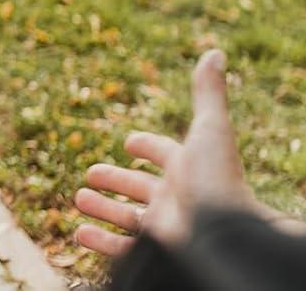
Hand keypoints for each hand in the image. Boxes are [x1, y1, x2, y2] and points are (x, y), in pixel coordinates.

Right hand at [74, 51, 261, 256]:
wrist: (227, 238)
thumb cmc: (218, 181)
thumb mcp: (210, 129)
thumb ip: (208, 93)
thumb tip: (216, 52)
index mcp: (189, 169)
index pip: (164, 154)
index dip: (147, 146)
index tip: (129, 142)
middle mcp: (178, 198)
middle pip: (141, 188)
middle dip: (116, 179)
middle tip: (90, 172)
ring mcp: (166, 228)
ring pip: (127, 217)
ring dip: (102, 207)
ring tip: (78, 198)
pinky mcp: (155, 253)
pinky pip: (122, 249)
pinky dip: (100, 240)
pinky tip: (80, 232)